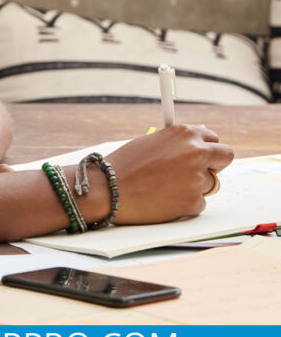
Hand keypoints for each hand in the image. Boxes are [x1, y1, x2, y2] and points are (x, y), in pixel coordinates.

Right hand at [103, 124, 233, 224]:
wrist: (110, 188)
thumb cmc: (126, 163)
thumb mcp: (153, 141)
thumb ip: (178, 143)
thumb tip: (197, 145)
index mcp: (185, 133)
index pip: (213, 138)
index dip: (207, 148)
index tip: (202, 154)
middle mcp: (196, 153)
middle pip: (226, 156)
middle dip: (215, 163)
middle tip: (200, 170)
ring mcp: (197, 179)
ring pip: (211, 183)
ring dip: (197, 185)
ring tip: (170, 186)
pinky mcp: (193, 202)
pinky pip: (199, 203)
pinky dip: (186, 203)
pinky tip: (166, 199)